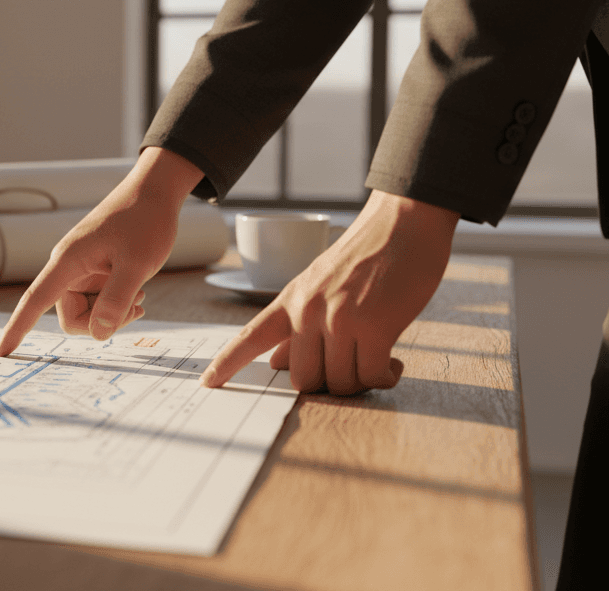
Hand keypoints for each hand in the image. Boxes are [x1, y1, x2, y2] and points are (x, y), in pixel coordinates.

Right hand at [0, 147, 203, 355]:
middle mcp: (68, 268)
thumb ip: (117, 300)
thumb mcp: (137, 264)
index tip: (0, 354)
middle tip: (135, 307)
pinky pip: (97, 303)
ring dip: (113, 312)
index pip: (33, 301)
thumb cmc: (145, 222)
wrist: (155, 193)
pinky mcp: (94, 273)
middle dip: (100, 322)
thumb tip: (98, 334)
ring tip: (139, 293)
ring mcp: (81, 271)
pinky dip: (116, 304)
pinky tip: (137, 291)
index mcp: (67, 262)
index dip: (16, 329)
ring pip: (87, 313)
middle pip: (71, 316)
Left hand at [201, 190, 460, 394]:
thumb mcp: (317, 285)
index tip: (207, 383)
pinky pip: (372, 376)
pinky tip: (394, 364)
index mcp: (290, 300)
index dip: (227, 363)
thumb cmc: (365, 258)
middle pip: (303, 380)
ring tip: (377, 361)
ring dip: (361, 381)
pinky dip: (385, 378)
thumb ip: (296, 324)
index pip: (249, 337)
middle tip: (350, 368)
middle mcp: (308, 311)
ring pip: (339, 383)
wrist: (402, 225)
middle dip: (328, 385)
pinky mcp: (375, 327)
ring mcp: (340, 319)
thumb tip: (275, 362)